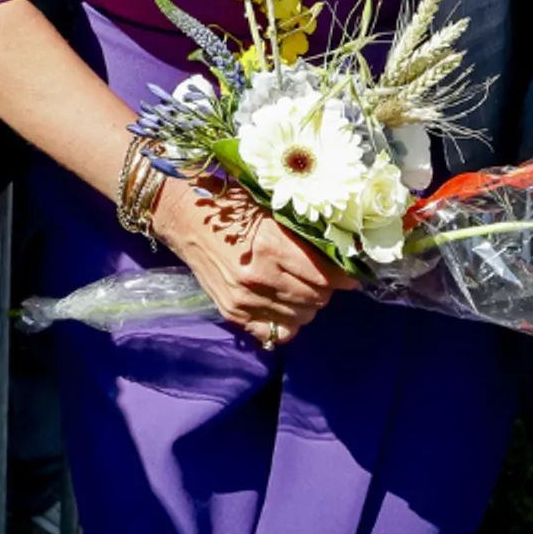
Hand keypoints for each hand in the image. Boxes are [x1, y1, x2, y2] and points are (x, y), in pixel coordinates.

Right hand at [151, 181, 349, 345]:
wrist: (181, 214)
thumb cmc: (229, 201)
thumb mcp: (272, 209)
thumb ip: (304, 233)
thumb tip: (342, 250)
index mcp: (273, 245)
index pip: (326, 276)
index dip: (344, 275)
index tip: (351, 272)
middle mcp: (260, 277)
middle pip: (317, 298)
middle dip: (326, 288)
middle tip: (323, 274)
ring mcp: (244, 299)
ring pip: (301, 316)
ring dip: (308, 303)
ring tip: (301, 285)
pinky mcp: (232, 313)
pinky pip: (275, 332)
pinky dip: (287, 321)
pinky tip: (284, 303)